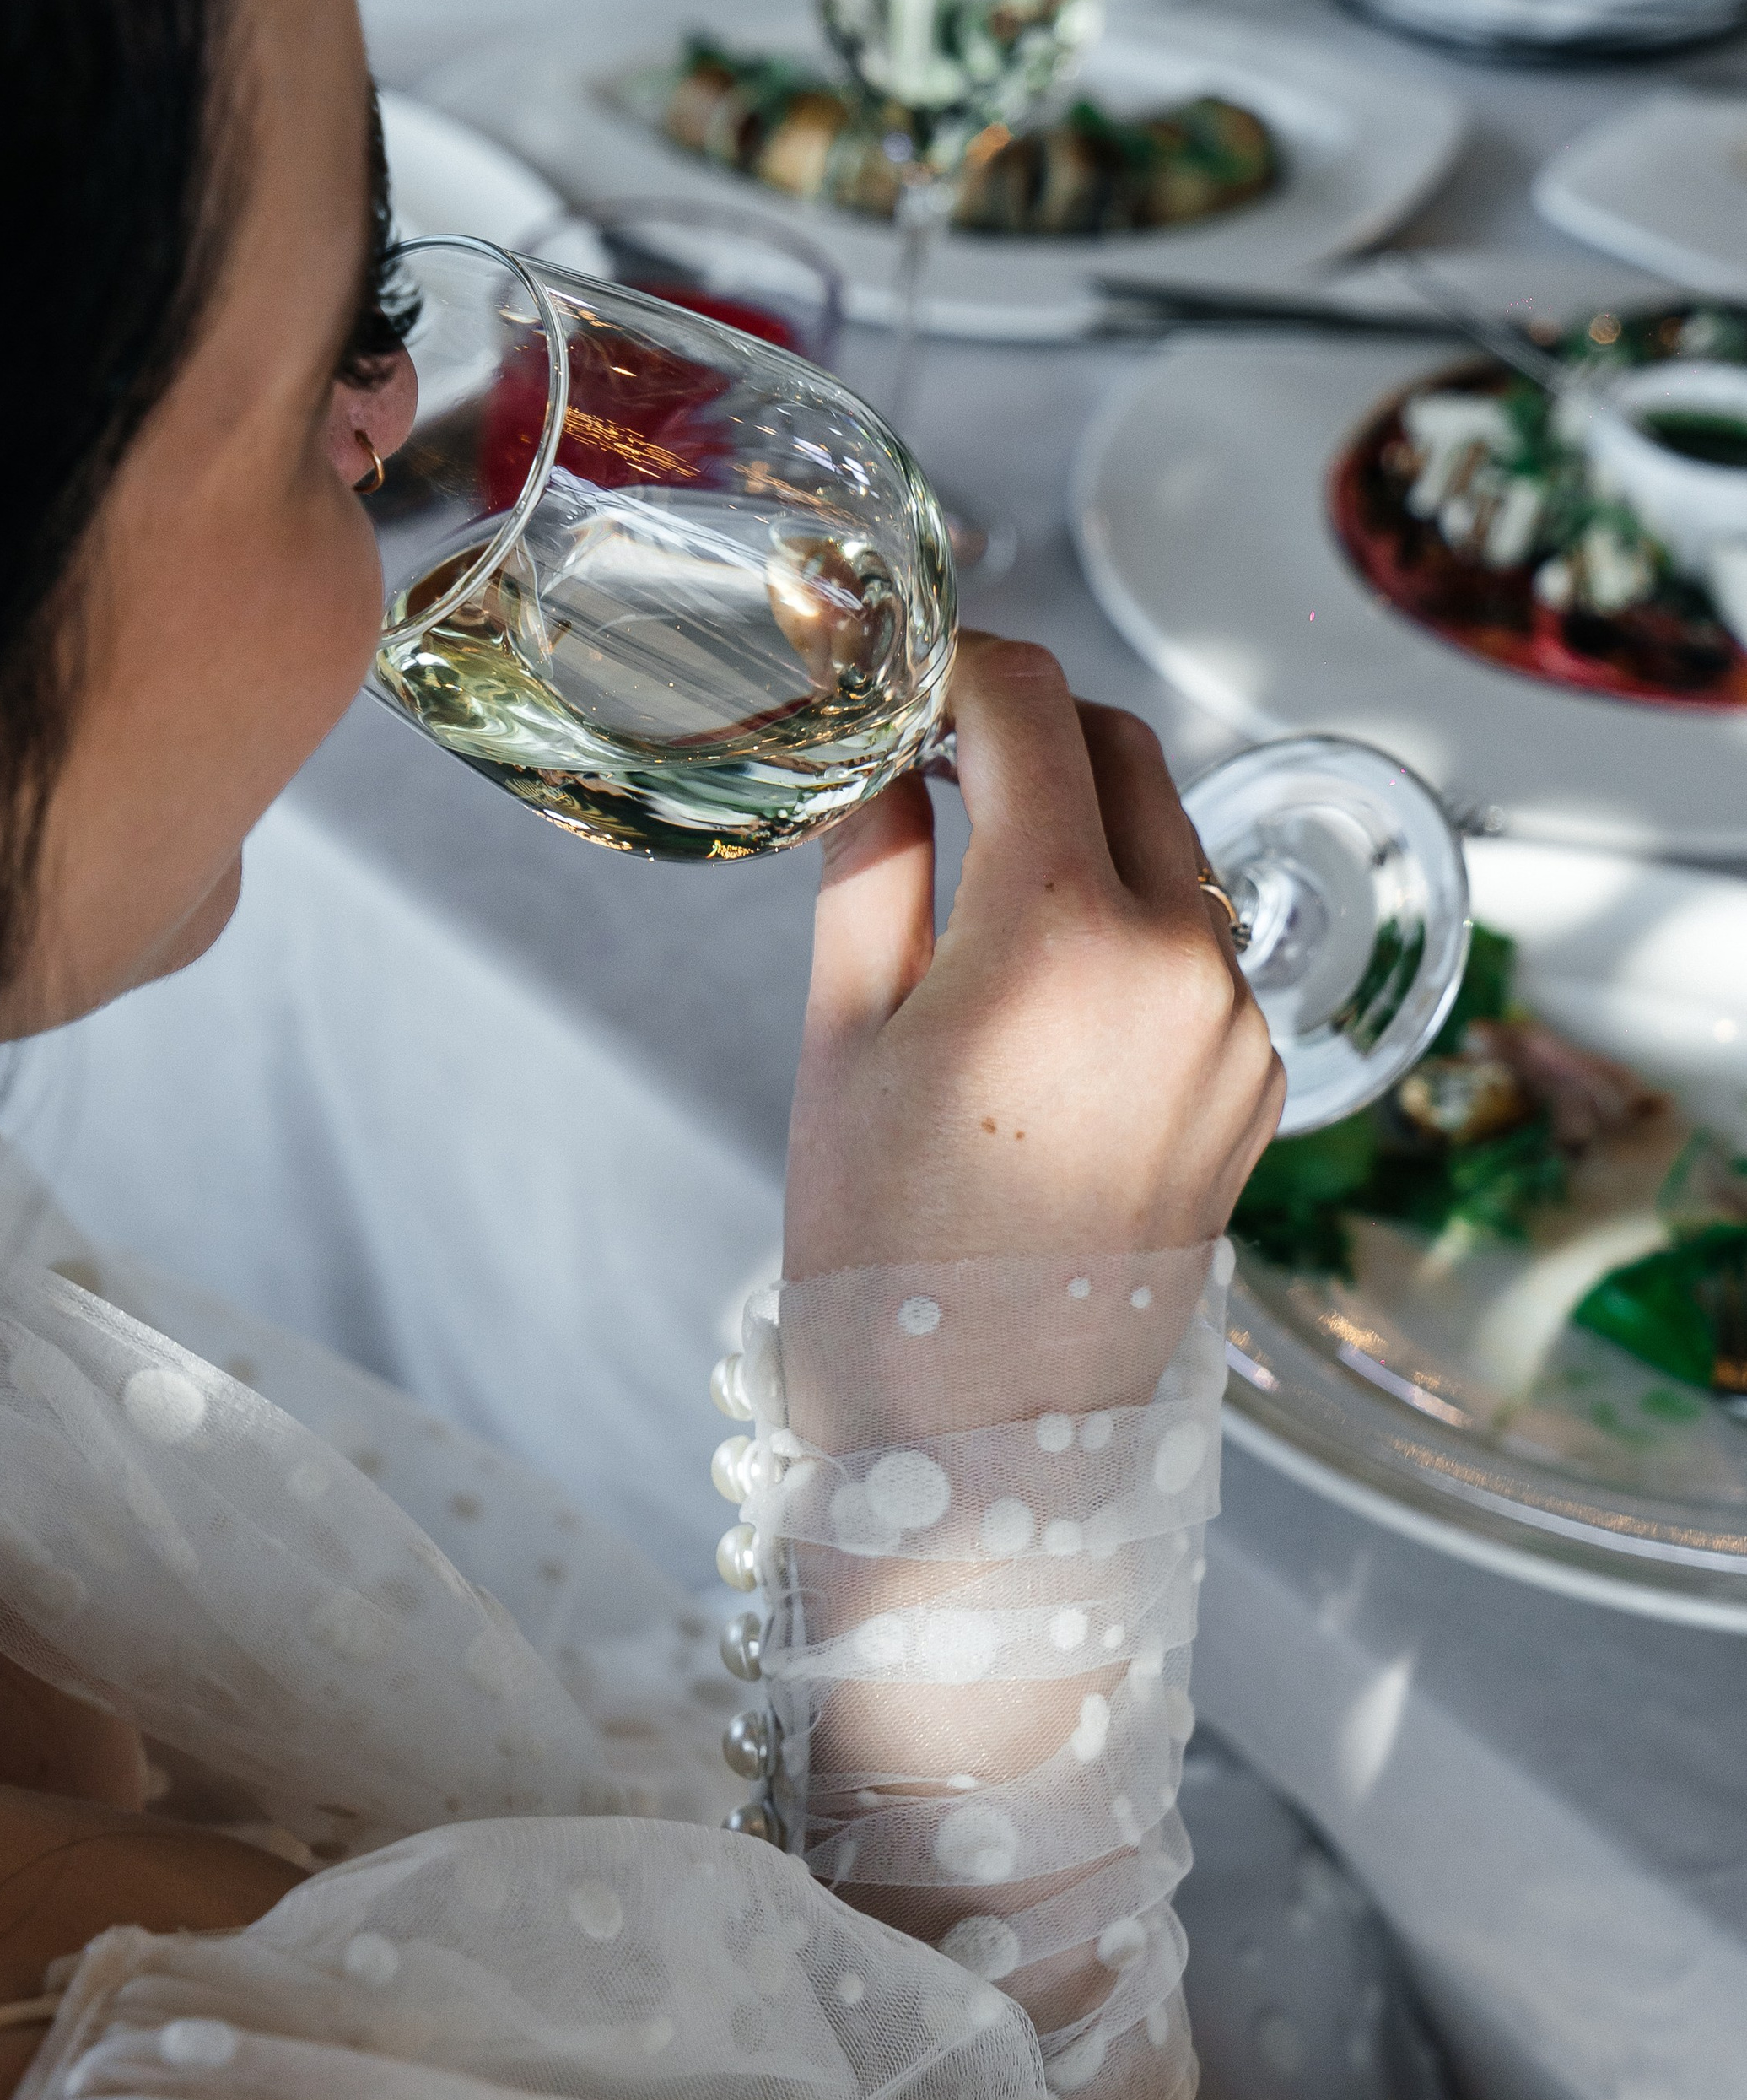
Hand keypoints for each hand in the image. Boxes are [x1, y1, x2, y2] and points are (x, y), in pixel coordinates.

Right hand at [785, 636, 1282, 1279]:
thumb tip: (880, 760)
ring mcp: (1237, 1025)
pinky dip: (1129, 915)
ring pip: (1175, 844)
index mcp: (1068, 929)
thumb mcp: (843, 1035)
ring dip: (1087, 818)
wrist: (982, 1433)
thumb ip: (870, 866)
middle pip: (1125, 753)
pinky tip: (1043, 974)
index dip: (965, 666)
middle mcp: (1183, 960)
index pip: (1035, 711)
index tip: (911, 672)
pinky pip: (1200, 945)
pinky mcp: (1257, 1083)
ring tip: (981, 861)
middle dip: (1032, 726)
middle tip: (937, 749)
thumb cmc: (885, 1245)